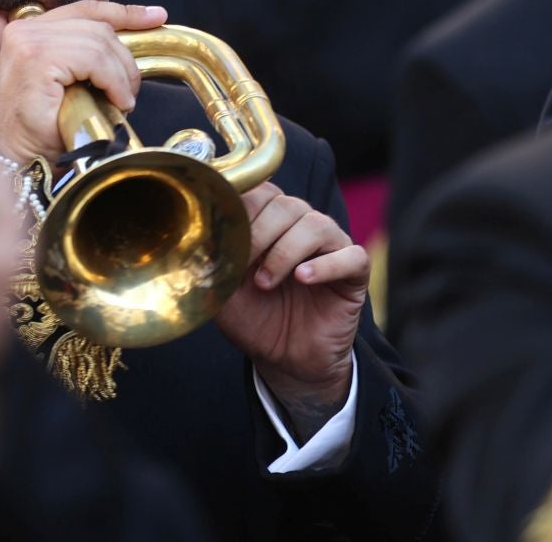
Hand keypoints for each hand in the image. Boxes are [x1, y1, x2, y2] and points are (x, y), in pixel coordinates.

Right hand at [0, 1, 166, 165]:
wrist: (21, 161)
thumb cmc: (44, 128)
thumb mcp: (69, 80)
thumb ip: (86, 54)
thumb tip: (132, 34)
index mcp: (30, 29)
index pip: (85, 9)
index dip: (124, 12)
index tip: (156, 16)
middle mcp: (24, 30)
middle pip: (96, 26)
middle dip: (124, 58)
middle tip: (131, 89)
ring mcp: (28, 43)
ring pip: (98, 43)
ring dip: (120, 75)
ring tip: (123, 100)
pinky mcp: (36, 60)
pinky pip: (92, 60)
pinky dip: (113, 81)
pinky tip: (117, 101)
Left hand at [215, 183, 369, 444]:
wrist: (284, 360)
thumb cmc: (253, 317)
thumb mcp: (223, 291)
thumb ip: (213, 261)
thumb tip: (197, 235)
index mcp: (271, 222)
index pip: (262, 191)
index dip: (243, 207)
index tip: (225, 235)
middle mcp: (302, 226)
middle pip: (287, 205)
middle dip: (260, 232)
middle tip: (244, 264)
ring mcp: (332, 247)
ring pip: (317, 225)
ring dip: (286, 251)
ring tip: (265, 282)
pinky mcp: (355, 273)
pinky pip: (351, 256)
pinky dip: (326, 265)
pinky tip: (303, 279)